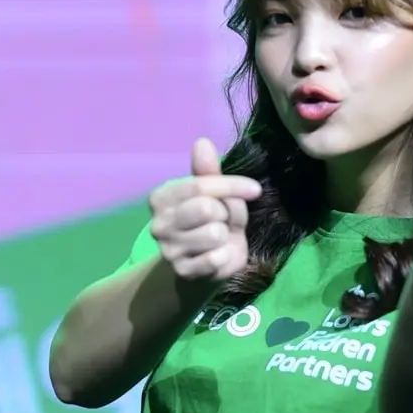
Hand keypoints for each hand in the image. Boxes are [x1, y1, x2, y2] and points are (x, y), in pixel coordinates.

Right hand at [147, 139, 261, 281]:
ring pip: (214, 234)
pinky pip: (216, 258)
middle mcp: (158, 223)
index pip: (199, 186)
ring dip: (226, 236)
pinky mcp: (182, 271)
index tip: (254, 189)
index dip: (232, 186)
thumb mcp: (215, 195)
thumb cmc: (213, 222)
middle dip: (226, 214)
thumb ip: (208, 172)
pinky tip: (217, 256)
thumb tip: (202, 142)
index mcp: (161, 198)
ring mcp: (168, 249)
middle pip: (206, 208)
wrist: (205, 267)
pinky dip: (225, 256)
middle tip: (223, 220)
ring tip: (219, 239)